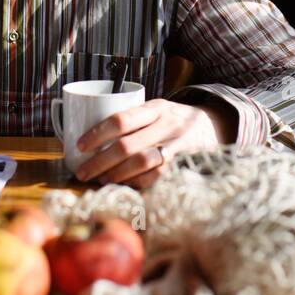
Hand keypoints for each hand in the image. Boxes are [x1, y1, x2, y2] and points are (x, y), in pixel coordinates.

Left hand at [73, 98, 235, 189]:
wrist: (215, 127)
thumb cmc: (174, 121)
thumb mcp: (157, 111)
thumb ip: (134, 120)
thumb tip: (93, 139)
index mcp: (155, 108)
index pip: (120, 119)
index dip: (96, 133)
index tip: (79, 145)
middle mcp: (167, 124)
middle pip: (126, 145)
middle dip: (100, 161)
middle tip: (83, 171)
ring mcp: (177, 145)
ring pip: (140, 163)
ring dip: (116, 175)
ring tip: (100, 180)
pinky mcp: (184, 164)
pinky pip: (156, 177)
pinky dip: (136, 183)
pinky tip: (123, 186)